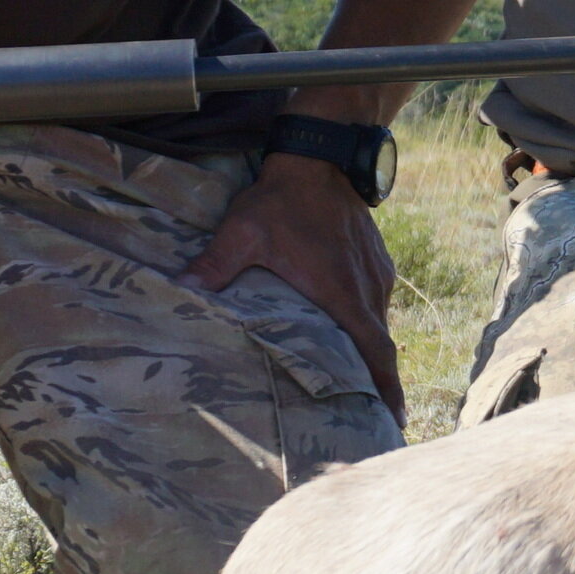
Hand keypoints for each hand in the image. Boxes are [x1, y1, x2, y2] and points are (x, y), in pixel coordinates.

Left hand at [187, 154, 406, 414]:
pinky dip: (367, 324)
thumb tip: (180, 289)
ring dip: (372, 353)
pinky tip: (350, 331)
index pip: (375, 351)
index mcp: (341, 292)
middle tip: (374, 418)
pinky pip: (375, 302)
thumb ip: (215, 265)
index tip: (394, 419)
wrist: (321, 154)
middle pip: (381, 346)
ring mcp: (375, 273)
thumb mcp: (243, 232)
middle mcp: (366, 288)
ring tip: (362, 384)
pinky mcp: (375, 260)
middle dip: (381, 383)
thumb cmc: (282, 198)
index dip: (386, 388)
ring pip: (378, 323)